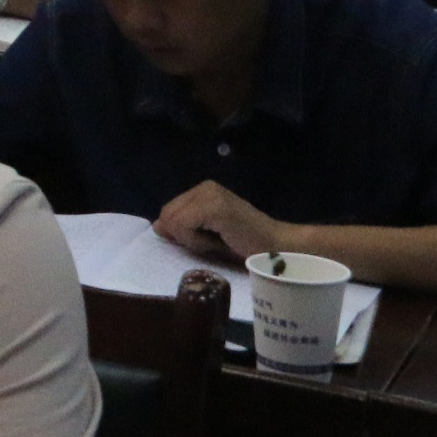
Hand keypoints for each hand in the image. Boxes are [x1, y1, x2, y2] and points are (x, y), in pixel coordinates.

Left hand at [156, 181, 286, 263]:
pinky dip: (196, 241)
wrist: (279, 249)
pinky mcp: (213, 207)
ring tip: (219, 240)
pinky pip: (182, 226)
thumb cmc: (246, 246)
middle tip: (215, 242)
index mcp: (203, 191)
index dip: (180, 233)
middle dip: (185, 236)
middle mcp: (205, 187)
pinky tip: (220, 240)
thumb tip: (157, 225)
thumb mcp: (207, 236)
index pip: (169, 211)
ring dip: (192, 240)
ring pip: (173, 221)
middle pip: (167, 215)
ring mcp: (209, 194)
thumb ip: (182, 227)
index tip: (208, 240)